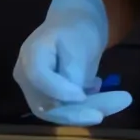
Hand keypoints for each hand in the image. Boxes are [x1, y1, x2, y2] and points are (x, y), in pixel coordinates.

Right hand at [13, 0, 131, 124]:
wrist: (74, 24)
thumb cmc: (77, 28)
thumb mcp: (79, 44)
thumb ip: (74, 72)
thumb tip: (77, 100)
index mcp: (31, 55)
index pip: (39, 78)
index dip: (60, 91)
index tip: (83, 96)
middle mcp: (26, 76)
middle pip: (46, 104)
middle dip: (77, 112)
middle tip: (102, 115)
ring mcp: (34, 89)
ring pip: (56, 113)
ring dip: (84, 113)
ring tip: (113, 102)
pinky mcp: (46, 97)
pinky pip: (63, 110)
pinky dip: (84, 109)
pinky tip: (99, 93)